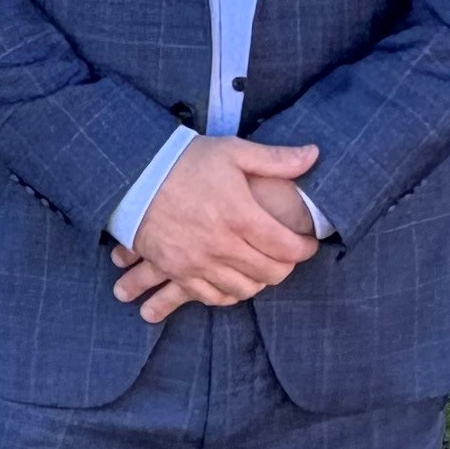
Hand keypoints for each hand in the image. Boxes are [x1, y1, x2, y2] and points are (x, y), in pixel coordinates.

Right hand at [108, 137, 319, 324]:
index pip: (286, 247)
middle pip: (269, 272)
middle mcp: (221, 244)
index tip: (309, 243)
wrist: (134, 176)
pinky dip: (229, 294)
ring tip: (264, 267)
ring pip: (244, 289)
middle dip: (286, 267)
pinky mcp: (178, 271)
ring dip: (260, 281)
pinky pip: (211, 297)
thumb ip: (276, 159)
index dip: (305, 248)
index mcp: (239, 215)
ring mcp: (198, 262)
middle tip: (288, 256)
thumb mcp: (233, 152)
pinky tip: (235, 282)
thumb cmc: (187, 162)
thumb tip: (315, 155)